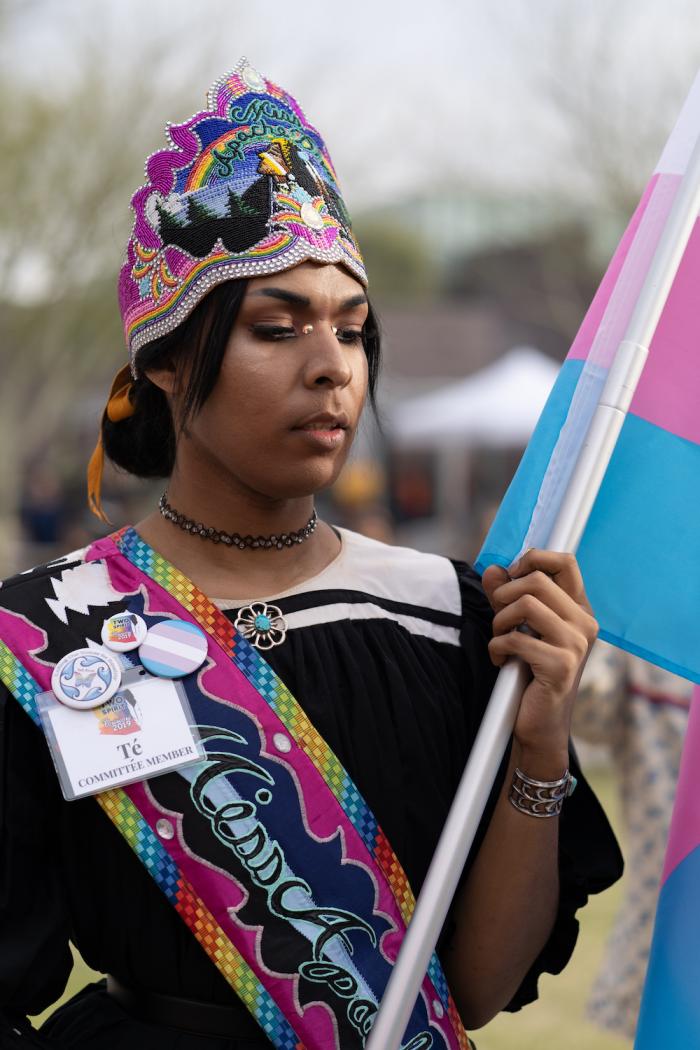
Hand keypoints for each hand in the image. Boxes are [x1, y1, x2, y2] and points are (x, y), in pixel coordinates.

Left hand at [481, 550, 597, 764]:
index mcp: (578, 609)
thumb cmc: (530, 673)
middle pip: (537, 579)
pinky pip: (517, 639)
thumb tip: (492, 569)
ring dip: (499, 622)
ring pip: (526, 604)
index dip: (532, 559)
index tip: (511, 577)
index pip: (566, 562)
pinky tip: (501, 661)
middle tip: (499, 618)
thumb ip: (506, 597)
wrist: (540, 724)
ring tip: (500, 641)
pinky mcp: (562, 665)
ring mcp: (576, 644)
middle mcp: (584, 623)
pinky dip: (497, 648)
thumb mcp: (518, 628)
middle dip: (505, 595)